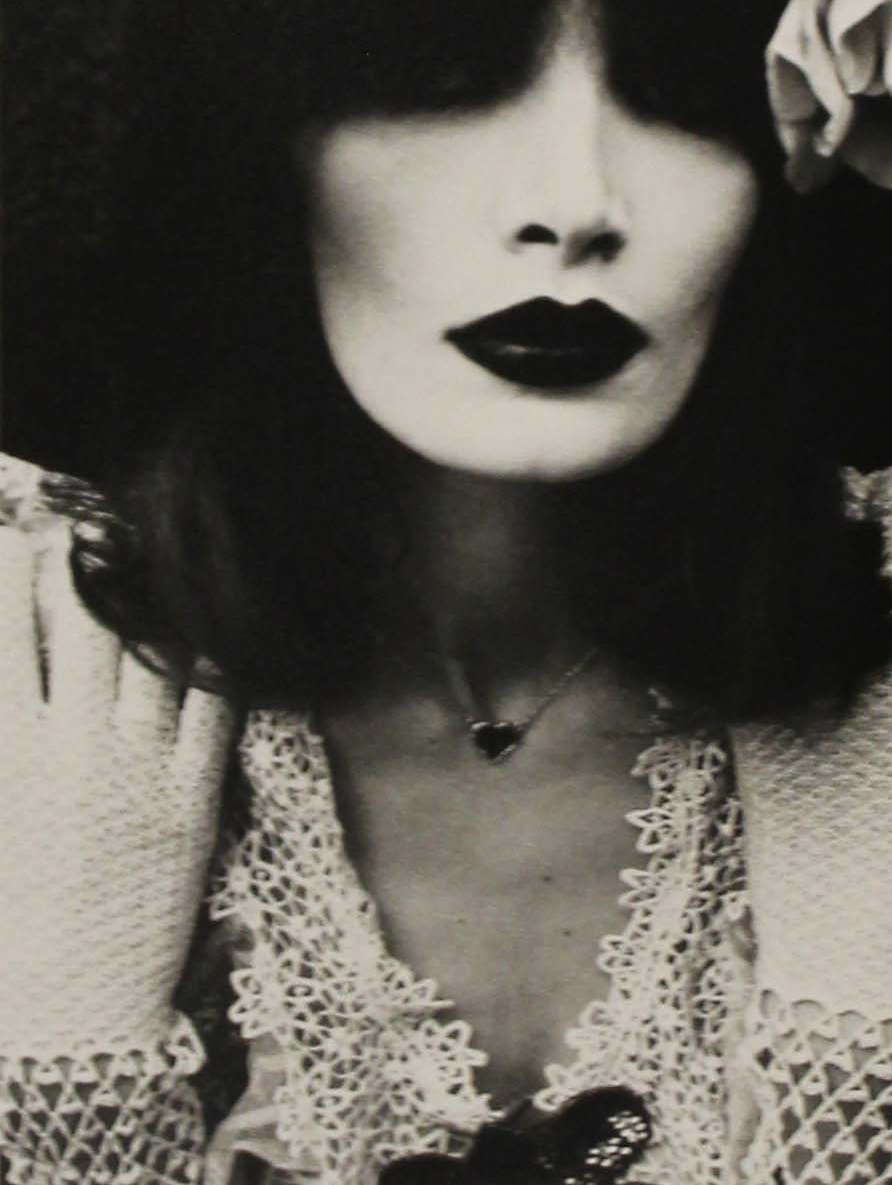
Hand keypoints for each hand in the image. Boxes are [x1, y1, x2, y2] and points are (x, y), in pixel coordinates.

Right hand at [0, 517, 234, 1060]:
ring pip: (152, 658)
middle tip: (78, 532)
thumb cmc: (4, 929)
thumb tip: (13, 682)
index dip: (6, 581)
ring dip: (145, 602)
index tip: (10, 537)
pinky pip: (211, 711)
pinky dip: (208, 665)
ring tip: (139, 565)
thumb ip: (4, 737)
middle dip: (79, 570)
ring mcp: (141, 773)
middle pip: (84, 632)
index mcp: (7, 760)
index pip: (3, 646)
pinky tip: (205, 633)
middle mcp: (76, 754)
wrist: (68, 1020)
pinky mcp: (194, 802)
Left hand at [732, 506, 891, 1026]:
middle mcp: (877, 711)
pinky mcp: (756, 743)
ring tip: (834, 494)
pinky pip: (754, 654)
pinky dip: (761, 602)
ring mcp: (811, 721)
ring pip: (818, 604)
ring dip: (830, 540)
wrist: (842, 983)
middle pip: (887, 587)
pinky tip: (766, 566)